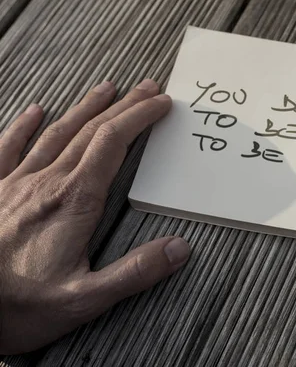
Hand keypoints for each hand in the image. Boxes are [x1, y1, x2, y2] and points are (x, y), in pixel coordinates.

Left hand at [0, 79, 189, 354]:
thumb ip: (135, 272)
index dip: (140, 117)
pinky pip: (9, 147)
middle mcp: (47, 181)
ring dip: (86, 108)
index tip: (162, 104)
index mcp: (75, 200)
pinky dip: (24, 126)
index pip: (114, 142)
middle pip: (92, 130)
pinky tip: (35, 111)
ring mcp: (16, 182)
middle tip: (147, 88)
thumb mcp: (85, 299)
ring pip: (57, 132)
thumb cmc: (18, 306)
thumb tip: (179, 248)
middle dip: (124, 106)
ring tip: (106, 89)